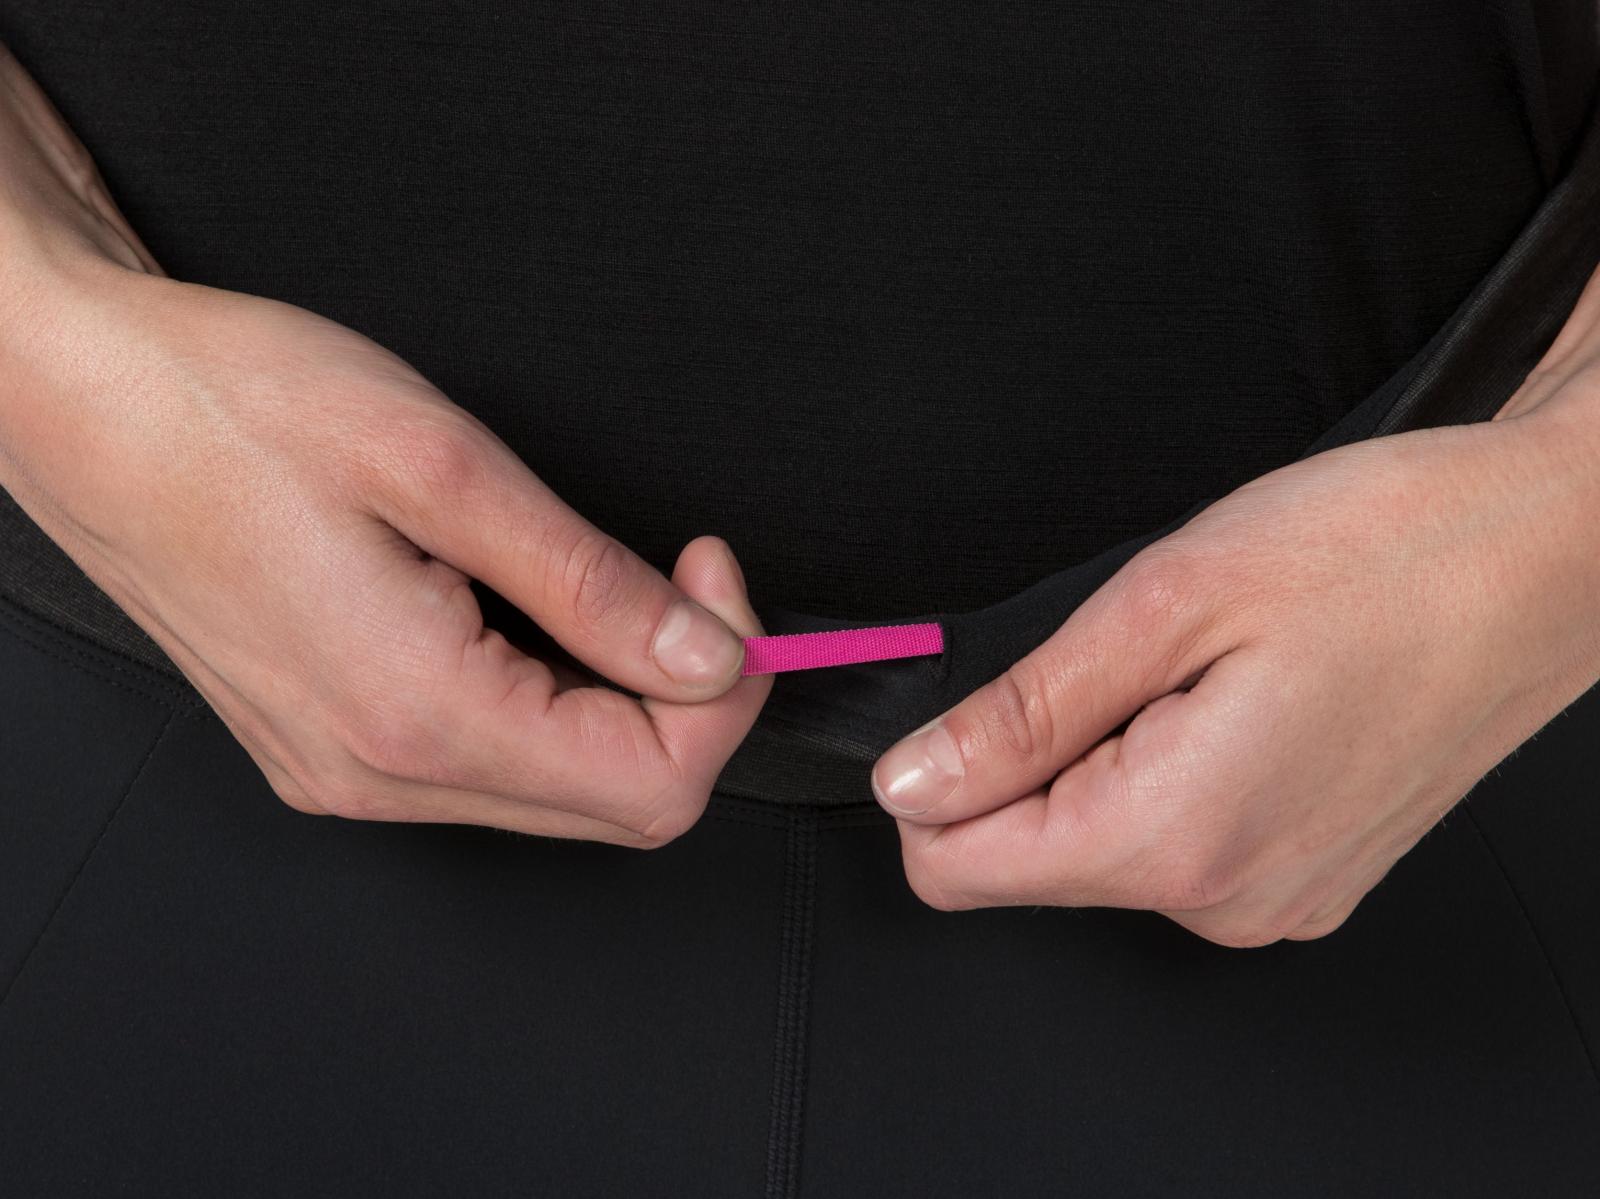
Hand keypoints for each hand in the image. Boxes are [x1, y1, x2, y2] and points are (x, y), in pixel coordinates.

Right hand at [0, 44, 770, 846]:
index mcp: (416, 713)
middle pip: (616, 807)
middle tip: (681, 582)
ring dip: (620, 702)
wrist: (80, 404)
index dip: (724, 691)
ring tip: (598, 588)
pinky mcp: (331, 750)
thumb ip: (588, 583)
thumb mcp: (441, 465)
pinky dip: (549, 706)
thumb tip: (705, 656)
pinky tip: (529, 619)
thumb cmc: (227, 407)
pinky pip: (488, 770)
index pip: (651, 784)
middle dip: (686, 701)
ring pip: (557, 794)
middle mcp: (380, 774)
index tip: (716, 583)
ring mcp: (349, 774)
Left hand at [870, 376, 1599, 945]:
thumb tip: (914, 782)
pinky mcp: (1307, 878)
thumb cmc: (1390, 554)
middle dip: (1036, 761)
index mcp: (1176, 837)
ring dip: (1111, 761)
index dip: (936, 781)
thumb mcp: (1166, 604)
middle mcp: (1226, 898)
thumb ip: (1022, 715)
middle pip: (1027, 862)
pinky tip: (1243, 702)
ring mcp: (1275, 898)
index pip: (954, 873)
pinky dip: (1173, 775)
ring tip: (1206, 672)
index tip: (982, 705)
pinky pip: (1181, 847)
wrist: (1551, 556)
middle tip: (1134, 659)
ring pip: (1103, 851)